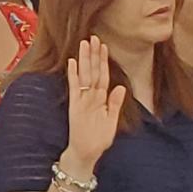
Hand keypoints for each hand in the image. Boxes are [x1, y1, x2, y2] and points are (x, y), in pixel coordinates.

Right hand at [64, 38, 126, 171]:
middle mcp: (90, 97)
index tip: (104, 46)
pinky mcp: (74, 106)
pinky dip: (73, 75)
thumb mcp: (111, 122)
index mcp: (100, 99)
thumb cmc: (98, 139)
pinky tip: (72, 63)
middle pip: (92, 71)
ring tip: (84, 44)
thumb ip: (115, 104)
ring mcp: (82, 100)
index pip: (102, 75)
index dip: (103, 61)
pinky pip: (74, 88)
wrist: (86, 154)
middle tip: (93, 37)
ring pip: (84, 76)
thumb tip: (121, 87)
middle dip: (93, 55)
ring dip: (84, 60)